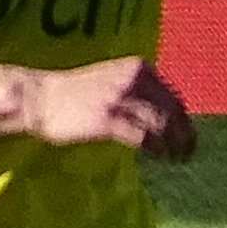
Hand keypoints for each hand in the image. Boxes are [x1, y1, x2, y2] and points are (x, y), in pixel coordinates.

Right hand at [13, 56, 190, 159]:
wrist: (39, 98)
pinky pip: (145, 137)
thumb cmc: (76, 93)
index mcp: (138, 68)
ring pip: (163, 126)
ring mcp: (121, 99)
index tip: (187, 137)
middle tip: (187, 153)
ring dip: (174, 146)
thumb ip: (141, 91)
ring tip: (175, 159)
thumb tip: (171, 113)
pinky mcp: (109, 119)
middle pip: (174, 112)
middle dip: (185, 135)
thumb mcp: (114, 80)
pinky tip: (156, 157)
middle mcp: (133, 80)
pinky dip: (156, 150)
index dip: (184, 121)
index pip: (174, 98)